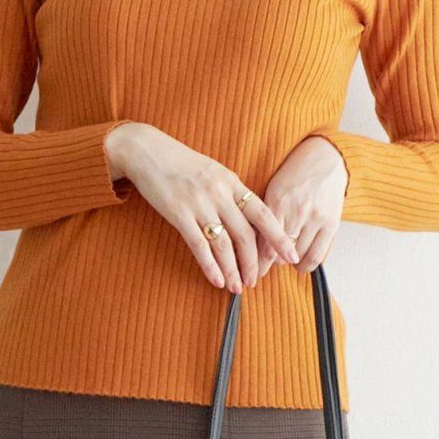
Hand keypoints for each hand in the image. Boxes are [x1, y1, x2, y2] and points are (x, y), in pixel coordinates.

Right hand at [107, 122, 300, 291]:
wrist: (146, 151)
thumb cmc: (181, 164)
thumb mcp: (213, 172)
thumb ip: (231, 193)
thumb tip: (249, 219)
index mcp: (232, 182)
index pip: (263, 213)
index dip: (279, 237)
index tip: (291, 255)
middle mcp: (219, 193)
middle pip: (245, 234)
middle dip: (254, 262)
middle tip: (256, 281)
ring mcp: (199, 203)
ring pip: (224, 244)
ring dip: (233, 270)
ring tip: (238, 287)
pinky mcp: (178, 213)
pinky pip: (199, 245)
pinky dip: (210, 266)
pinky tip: (217, 280)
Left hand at [252, 135, 348, 274]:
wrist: (326, 157)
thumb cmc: (296, 174)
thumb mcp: (273, 190)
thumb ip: (264, 216)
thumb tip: (253, 247)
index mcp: (278, 201)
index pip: (264, 243)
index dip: (257, 262)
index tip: (252, 271)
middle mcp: (297, 211)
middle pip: (279, 253)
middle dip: (270, 264)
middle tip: (265, 267)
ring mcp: (316, 218)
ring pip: (298, 256)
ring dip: (289, 263)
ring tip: (284, 262)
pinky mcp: (332, 223)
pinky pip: (318, 255)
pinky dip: (307, 265)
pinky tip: (300, 265)